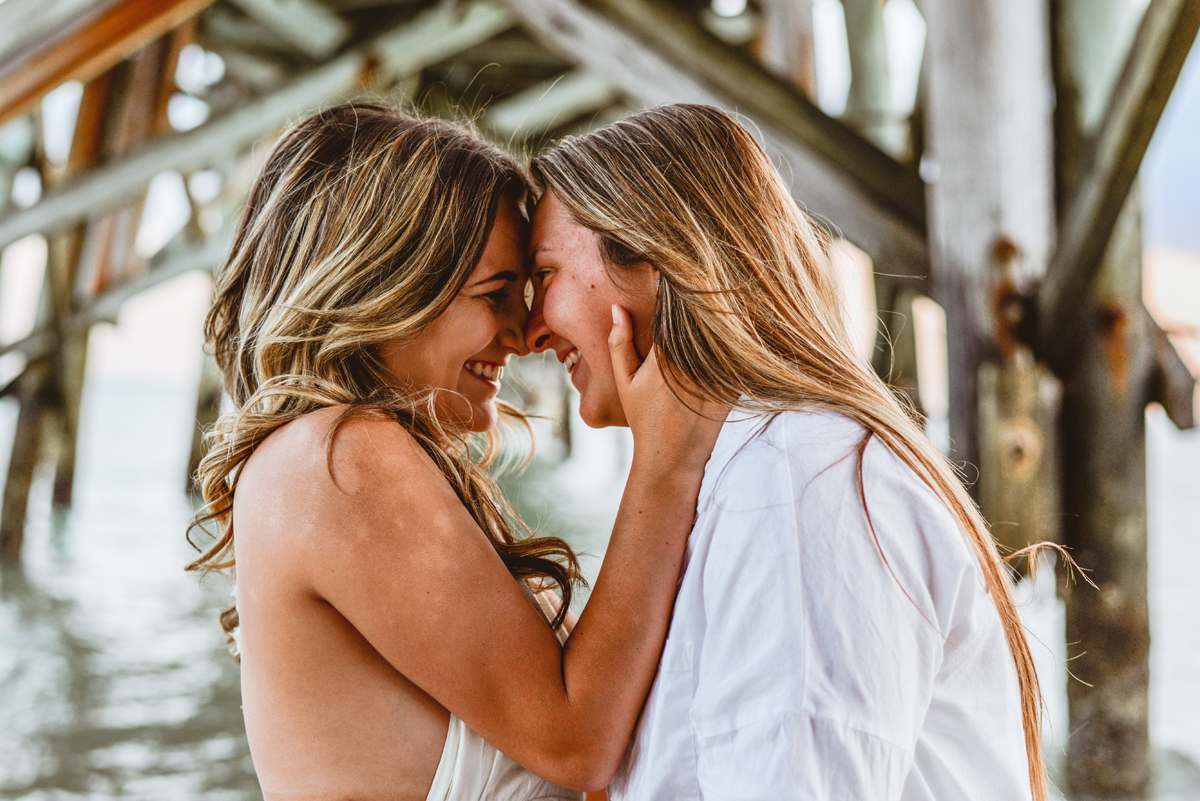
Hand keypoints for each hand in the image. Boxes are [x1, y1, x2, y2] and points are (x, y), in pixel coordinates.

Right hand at [608, 304, 726, 476]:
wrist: (672, 456)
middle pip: (703, 314)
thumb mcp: (625, 380)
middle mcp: (692, 359)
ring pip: (722, 332)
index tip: (673, 285)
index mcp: (665, 351)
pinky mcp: (733, 384)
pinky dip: (733, 346)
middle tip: (700, 291)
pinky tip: (731, 340)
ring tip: (717, 310)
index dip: (674, 290)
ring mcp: (715, 372)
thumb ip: (619, 342)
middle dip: (702, 301)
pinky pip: (735, 355)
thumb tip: (616, 308)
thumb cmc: (644, 417)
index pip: (674, 305)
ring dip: (720, 321)